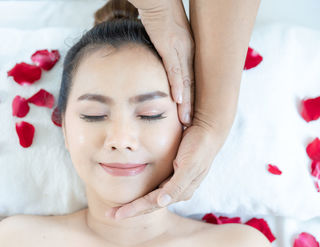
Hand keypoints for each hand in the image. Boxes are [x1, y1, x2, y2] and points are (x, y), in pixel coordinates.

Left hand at [105, 125, 221, 219]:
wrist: (208, 131)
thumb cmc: (199, 146)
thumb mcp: (189, 165)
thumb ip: (177, 185)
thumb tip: (161, 203)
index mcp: (180, 191)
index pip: (151, 204)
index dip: (134, 209)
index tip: (116, 214)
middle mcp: (176, 190)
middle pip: (149, 204)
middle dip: (131, 210)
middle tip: (111, 214)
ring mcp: (175, 182)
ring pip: (151, 197)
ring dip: (136, 203)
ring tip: (119, 208)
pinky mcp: (173, 173)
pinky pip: (154, 186)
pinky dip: (142, 191)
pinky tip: (133, 193)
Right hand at [129, 0, 194, 124]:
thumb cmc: (161, 15)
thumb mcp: (167, 37)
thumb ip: (167, 53)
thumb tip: (161, 64)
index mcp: (187, 52)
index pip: (190, 80)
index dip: (190, 99)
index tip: (187, 115)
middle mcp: (187, 53)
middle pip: (191, 85)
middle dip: (190, 106)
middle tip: (189, 124)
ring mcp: (179, 50)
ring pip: (185, 81)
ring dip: (186, 103)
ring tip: (186, 120)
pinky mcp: (169, 45)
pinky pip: (174, 70)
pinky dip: (177, 86)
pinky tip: (178, 100)